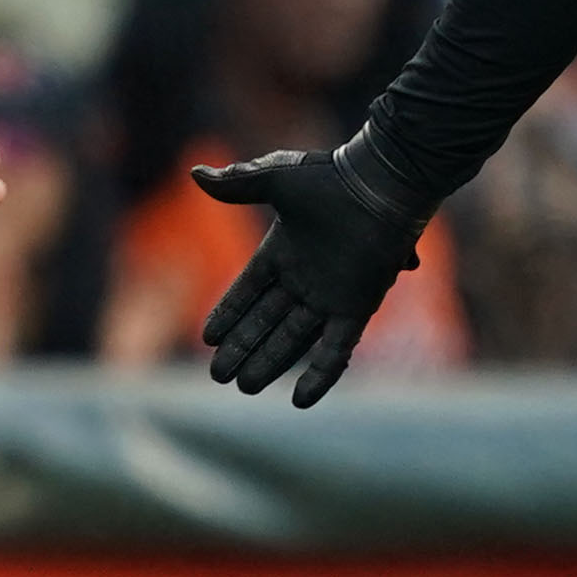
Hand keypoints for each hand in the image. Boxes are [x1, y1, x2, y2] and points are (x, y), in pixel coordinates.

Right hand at [194, 139, 430, 406]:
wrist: (382, 184)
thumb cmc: (332, 177)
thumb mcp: (276, 178)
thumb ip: (238, 184)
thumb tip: (195, 175)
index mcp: (284, 250)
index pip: (249, 290)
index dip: (229, 313)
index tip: (208, 338)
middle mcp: (306, 278)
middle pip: (266, 321)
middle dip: (243, 347)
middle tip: (218, 376)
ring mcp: (332, 296)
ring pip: (294, 339)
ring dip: (270, 363)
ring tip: (245, 387)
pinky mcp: (358, 308)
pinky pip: (336, 350)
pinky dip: (321, 375)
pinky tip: (300, 401)